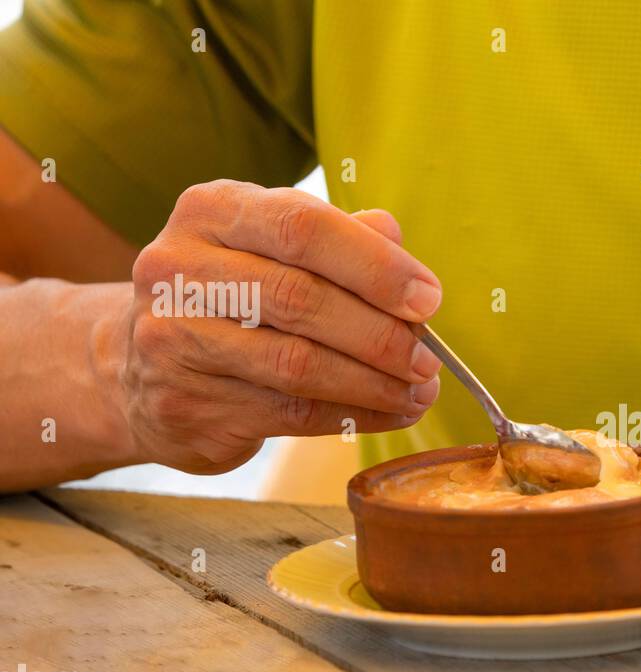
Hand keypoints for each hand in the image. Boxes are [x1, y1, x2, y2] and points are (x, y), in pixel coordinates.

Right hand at [109, 180, 442, 473]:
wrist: (135, 364)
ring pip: (297, 365)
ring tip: (420, 392)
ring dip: (374, 384)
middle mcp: (178, 269)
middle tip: (429, 359)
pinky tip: (390, 413)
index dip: (375, 266)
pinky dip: (353, 415)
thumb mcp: (274, 247)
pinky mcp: (184, 404)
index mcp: (210, 211)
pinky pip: (289, 413)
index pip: (302, 227)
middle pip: (301, 300)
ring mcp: (173, 340)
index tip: (429, 299)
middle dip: (381, 334)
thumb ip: (338, 237)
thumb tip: (395, 238)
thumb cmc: (233, 295)